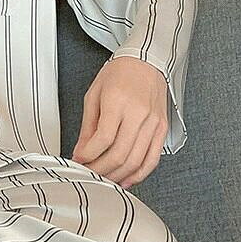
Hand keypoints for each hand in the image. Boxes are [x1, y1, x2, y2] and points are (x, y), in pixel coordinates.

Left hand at [71, 56, 168, 188]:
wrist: (145, 63)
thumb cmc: (118, 75)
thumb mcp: (94, 94)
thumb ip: (88, 125)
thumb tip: (81, 151)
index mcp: (117, 101)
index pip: (103, 138)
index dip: (88, 155)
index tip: (78, 160)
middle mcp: (138, 113)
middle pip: (120, 153)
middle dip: (100, 169)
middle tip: (88, 173)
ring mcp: (153, 123)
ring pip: (136, 161)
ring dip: (118, 175)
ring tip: (104, 178)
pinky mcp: (162, 129)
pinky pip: (152, 159)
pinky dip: (139, 174)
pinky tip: (126, 178)